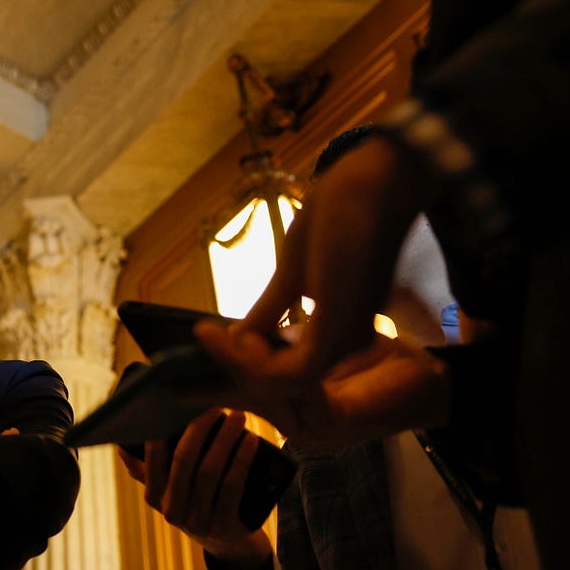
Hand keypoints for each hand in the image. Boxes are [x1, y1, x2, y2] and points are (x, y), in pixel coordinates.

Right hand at [116, 409, 273, 567]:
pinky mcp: (225, 527)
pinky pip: (231, 487)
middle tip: (217, 405)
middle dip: (200, 428)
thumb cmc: (199, 505)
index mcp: (155, 498)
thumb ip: (147, 471)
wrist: (231, 545)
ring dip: (225, 439)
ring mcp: (198, 522)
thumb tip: (121, 445)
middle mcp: (172, 512)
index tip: (182, 403)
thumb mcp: (172, 490)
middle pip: (183, 461)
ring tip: (238, 417)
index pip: (154, 457)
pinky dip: (241, 460)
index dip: (167, 428)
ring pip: (209, 471)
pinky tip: (251, 441)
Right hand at [196, 327, 449, 449]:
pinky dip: (261, 365)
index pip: (244, 398)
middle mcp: (304, 429)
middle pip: (245, 394)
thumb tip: (239, 333)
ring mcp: (317, 430)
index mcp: (300, 413)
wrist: (440, 376)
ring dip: (232, 360)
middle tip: (185, 343)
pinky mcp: (332, 422)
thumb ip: (282, 344)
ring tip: (206, 332)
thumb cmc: (388, 358)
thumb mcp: (321, 344)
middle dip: (211, 368)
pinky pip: (283, 391)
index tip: (170, 384)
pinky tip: (245, 340)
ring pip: (258, 392)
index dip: (208, 387)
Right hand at [228, 137, 429, 389]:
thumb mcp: (290, 275)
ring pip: (278, 383)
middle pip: (280, 380)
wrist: (368, 187)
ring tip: (205, 334)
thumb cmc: (337, 218)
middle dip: (234, 367)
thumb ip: (268, 310)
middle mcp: (347, 344)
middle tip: (201, 341)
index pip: (287, 364)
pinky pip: (281, 374)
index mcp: (341, 329)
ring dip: (234, 362)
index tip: (210, 339)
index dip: (244, 361)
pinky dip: (244, 360)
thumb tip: (238, 337)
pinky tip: (221, 334)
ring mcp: (344, 344)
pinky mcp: (334, 339)